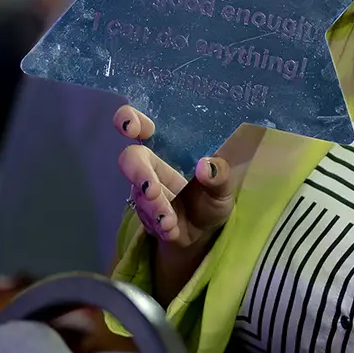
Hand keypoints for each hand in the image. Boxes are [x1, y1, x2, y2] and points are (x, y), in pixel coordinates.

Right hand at [115, 106, 232, 250]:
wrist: (206, 232)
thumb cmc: (210, 196)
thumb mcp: (223, 185)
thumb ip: (219, 175)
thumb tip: (207, 166)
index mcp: (168, 148)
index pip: (142, 126)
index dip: (130, 120)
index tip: (132, 126)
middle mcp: (152, 167)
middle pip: (131, 160)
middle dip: (139, 174)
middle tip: (152, 190)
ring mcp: (145, 192)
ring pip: (140, 195)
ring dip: (155, 207)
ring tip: (169, 220)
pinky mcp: (147, 216)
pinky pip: (147, 219)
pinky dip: (160, 225)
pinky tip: (171, 229)